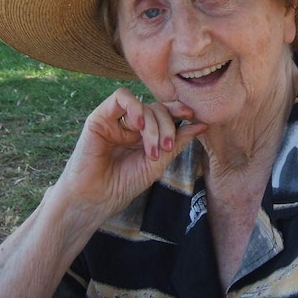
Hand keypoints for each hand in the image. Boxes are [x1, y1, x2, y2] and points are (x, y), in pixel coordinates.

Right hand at [54, 87, 207, 223]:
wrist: (95, 199)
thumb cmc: (123, 184)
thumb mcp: (157, 163)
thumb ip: (177, 142)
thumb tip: (202, 124)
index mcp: (144, 134)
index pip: (165, 113)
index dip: (180, 111)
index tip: (194, 117)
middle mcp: (130, 124)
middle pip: (157, 109)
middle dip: (168, 126)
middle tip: (166, 148)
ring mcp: (116, 119)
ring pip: (143, 105)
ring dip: (153, 124)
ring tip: (152, 148)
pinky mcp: (99, 117)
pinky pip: (120, 98)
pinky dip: (135, 107)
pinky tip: (137, 126)